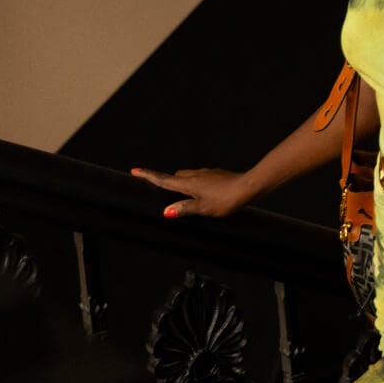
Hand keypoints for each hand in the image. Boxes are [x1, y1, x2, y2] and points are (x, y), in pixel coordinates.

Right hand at [131, 165, 251, 219]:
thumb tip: (166, 212)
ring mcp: (206, 173)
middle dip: (165, 182)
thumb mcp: (204, 208)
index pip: (163, 179)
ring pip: (188, 176)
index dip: (148, 176)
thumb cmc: (227, 199)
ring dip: (181, 183)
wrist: (249, 186)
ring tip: (180, 195)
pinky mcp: (216, 175)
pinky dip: (195, 184)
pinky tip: (202, 193)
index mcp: (189, 184)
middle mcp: (196, 175)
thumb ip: (185, 209)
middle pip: (175, 177)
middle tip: (156, 187)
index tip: (134, 171)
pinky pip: (199, 178)